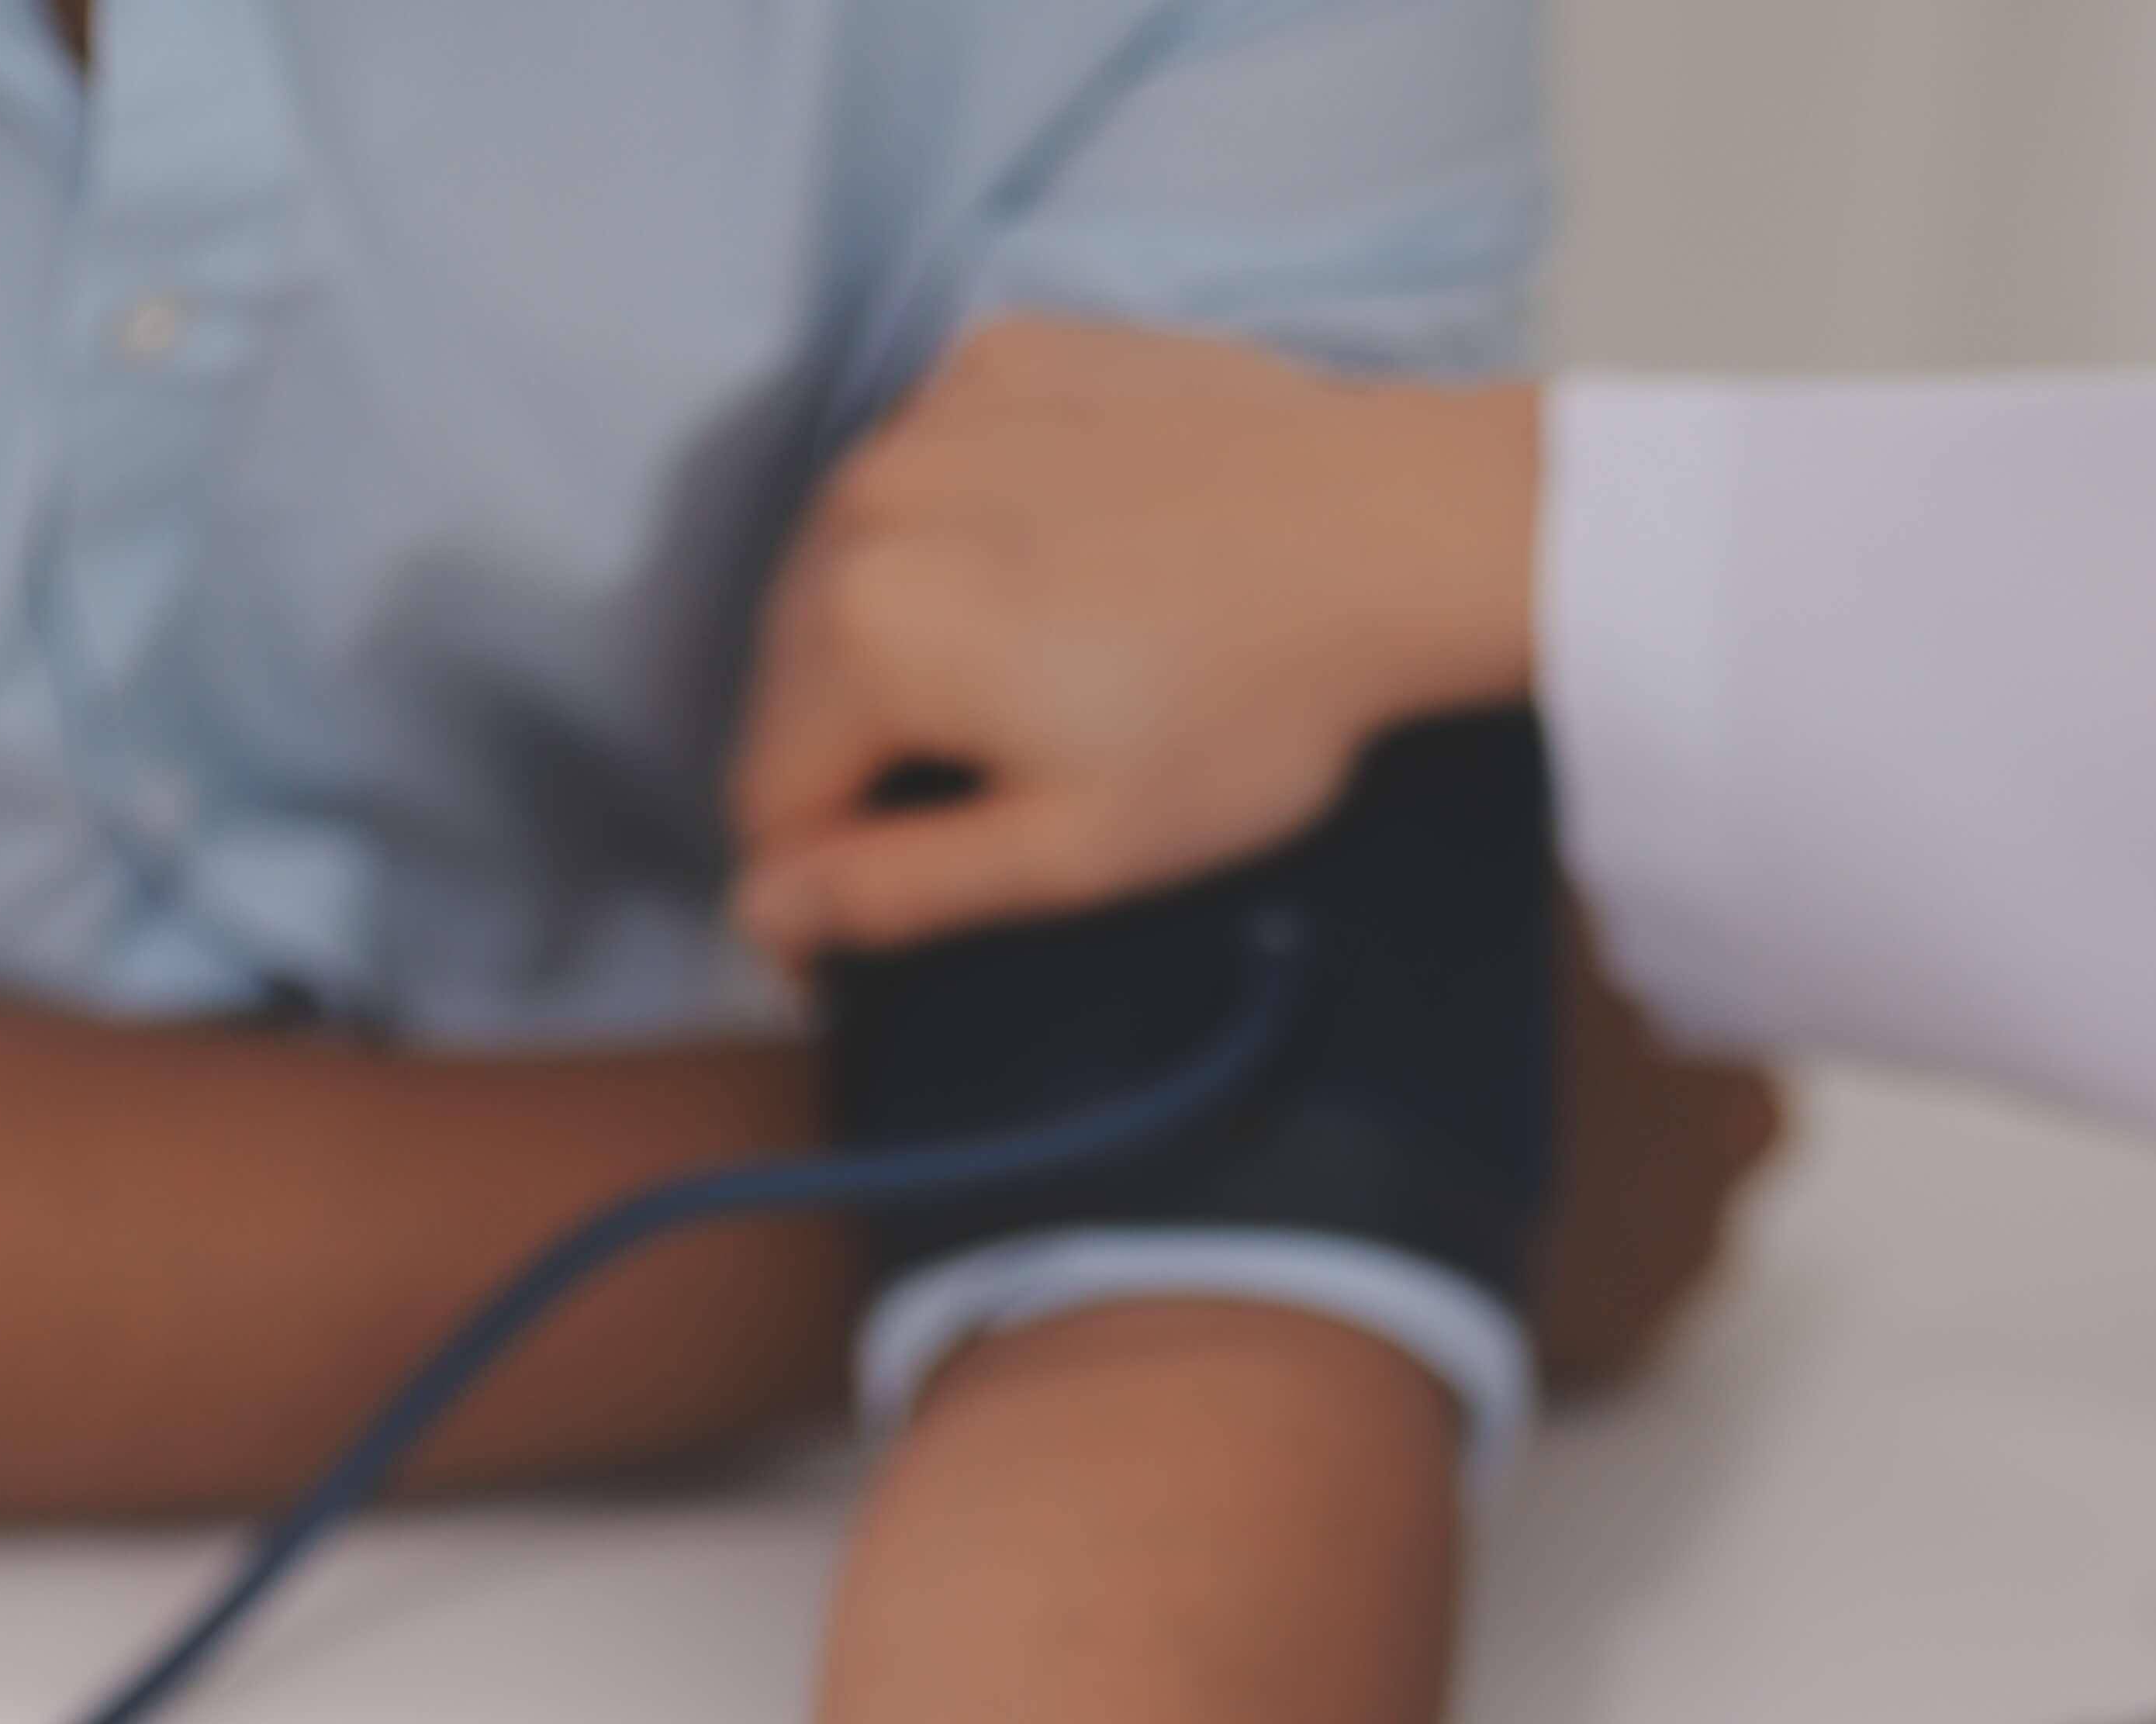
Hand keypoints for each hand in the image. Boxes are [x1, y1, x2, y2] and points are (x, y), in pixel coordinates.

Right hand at [731, 318, 1538, 962]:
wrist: (1393, 528)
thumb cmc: (1246, 711)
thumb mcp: (1071, 850)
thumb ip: (896, 887)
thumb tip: (762, 911)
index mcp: (863, 633)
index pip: (766, 796)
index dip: (808, 886)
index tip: (863, 933)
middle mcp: (862, 502)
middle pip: (792, 680)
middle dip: (845, 763)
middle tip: (965, 815)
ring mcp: (929, 414)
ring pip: (843, 568)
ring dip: (894, 642)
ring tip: (1020, 690)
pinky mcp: (998, 358)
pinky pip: (920, 471)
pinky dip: (953, 532)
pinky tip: (1053, 570)